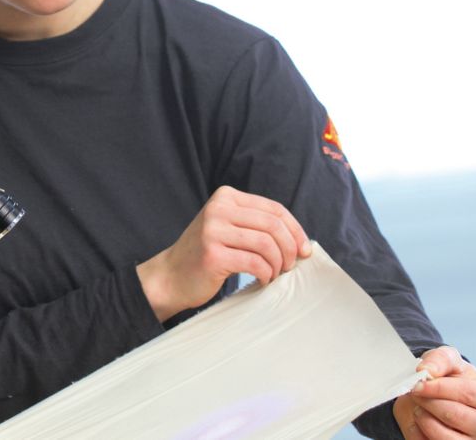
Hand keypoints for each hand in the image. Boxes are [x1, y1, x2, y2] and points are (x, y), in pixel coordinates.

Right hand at [136, 186, 310, 320]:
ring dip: (278, 264)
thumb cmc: (207, 254)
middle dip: (290, 249)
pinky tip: (262, 280)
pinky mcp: (212, 254)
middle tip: (290, 266)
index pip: (274, 209)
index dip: (295, 230)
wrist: (171, 276)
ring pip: (266, 244)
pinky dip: (266, 274)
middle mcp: (218, 209)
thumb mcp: (228, 228)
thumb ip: (256, 225)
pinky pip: (255, 263)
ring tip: (274, 274)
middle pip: (273, 225)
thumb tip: (301, 241)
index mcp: (225, 196)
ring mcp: (212, 231)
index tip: (305, 250)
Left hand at [395, 346, 475, 438]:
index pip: (468, 394)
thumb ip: (439, 359)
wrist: (434, 394)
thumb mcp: (446, 359)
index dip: (439, 388)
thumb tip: (427, 371)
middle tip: (415, 391)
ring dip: (422, 417)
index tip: (419, 383)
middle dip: (428, 401)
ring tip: (419, 406)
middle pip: (453, 415)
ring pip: (443, 436)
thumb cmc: (447, 376)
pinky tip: (418, 419)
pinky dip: (415, 430)